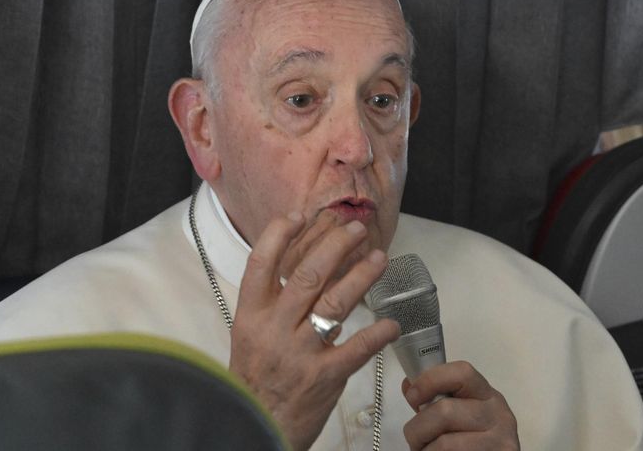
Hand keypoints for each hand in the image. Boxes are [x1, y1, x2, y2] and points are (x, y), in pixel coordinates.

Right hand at [229, 212, 400, 450]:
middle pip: (307, 274)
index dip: (280, 234)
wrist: (256, 425)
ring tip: (380, 258)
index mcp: (251, 315)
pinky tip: (392, 322)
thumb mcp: (250, 336)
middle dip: (336, 245)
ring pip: (335, 303)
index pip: (261, 262)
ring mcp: (300, 352)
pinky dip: (378, 333)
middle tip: (356, 229)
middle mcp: (274, 328)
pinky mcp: (324, 376)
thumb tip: (307, 273)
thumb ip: (273, 305)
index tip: (302, 216)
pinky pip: (357, 348)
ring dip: (362, 276)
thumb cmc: (255, 380)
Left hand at [401, 361, 519, 449]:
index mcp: (487, 395)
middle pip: (445, 410)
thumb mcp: (458, 414)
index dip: (430, 380)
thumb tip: (409, 386)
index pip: (461, 373)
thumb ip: (435, 398)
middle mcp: (498, 415)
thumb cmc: (469, 441)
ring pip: (444, 443)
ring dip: (424, 449)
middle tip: (415, 438)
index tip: (412, 396)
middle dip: (418, 428)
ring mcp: (500, 441)